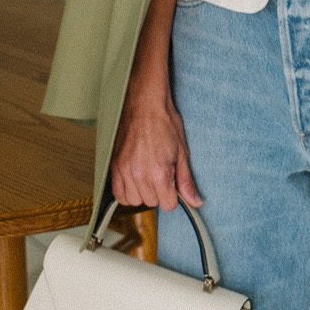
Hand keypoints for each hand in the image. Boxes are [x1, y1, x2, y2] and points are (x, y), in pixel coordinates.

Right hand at [110, 80, 203, 212]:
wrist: (144, 104)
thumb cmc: (165, 123)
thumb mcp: (182, 152)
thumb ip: (186, 181)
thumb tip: (196, 202)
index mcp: (159, 173)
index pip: (167, 205)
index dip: (173, 197)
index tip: (173, 184)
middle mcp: (139, 175)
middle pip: (151, 202)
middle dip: (159, 193)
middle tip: (161, 175)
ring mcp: (124, 171)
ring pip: (134, 200)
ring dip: (142, 193)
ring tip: (148, 177)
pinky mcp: (114, 166)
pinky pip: (117, 193)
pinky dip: (127, 191)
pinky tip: (135, 181)